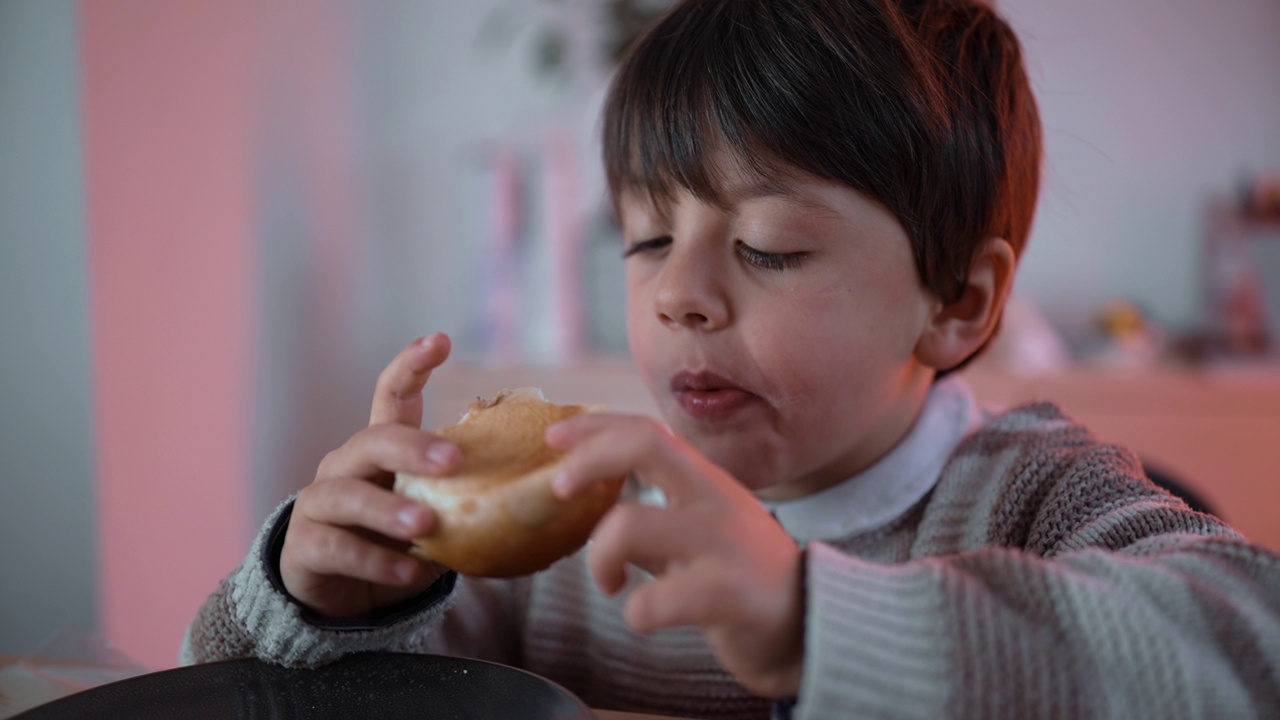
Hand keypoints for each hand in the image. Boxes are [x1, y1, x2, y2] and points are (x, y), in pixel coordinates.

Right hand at [280, 333, 460, 618]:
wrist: (344, 601)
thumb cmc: (397, 546)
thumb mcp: (437, 517)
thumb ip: (471, 498)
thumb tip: (547, 489)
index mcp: (378, 450)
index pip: (391, 396)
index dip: (411, 366)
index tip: (441, 342)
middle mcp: (344, 467)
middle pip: (373, 442)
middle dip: (412, 447)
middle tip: (452, 461)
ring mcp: (319, 506)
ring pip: (348, 496)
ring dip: (389, 509)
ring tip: (425, 526)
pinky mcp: (305, 548)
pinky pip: (339, 549)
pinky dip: (376, 561)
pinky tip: (409, 571)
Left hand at [547, 414, 804, 697]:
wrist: (811, 629)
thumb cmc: (743, 580)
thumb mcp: (699, 533)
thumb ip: (654, 513)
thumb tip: (592, 498)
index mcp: (708, 482)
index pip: (647, 431)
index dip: (596, 427)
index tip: (555, 436)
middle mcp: (716, 501)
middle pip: (644, 447)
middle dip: (588, 460)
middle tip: (559, 488)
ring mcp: (723, 545)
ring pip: (629, 525)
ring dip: (599, 558)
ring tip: (611, 581)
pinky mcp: (728, 595)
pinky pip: (652, 600)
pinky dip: (634, 612)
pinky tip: (644, 616)